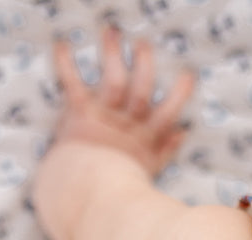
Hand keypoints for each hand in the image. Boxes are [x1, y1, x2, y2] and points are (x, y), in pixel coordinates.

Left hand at [52, 27, 194, 175]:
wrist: (91, 194)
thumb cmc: (121, 186)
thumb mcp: (149, 169)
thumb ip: (166, 149)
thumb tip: (183, 132)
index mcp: (145, 136)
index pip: (167, 112)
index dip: (179, 94)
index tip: (188, 75)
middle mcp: (128, 123)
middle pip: (140, 89)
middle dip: (143, 65)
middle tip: (143, 45)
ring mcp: (105, 116)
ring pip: (114, 80)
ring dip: (112, 55)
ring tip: (111, 32)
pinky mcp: (81, 113)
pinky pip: (73, 85)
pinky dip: (65, 64)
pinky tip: (62, 44)